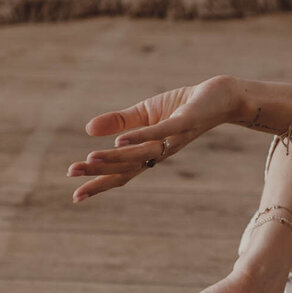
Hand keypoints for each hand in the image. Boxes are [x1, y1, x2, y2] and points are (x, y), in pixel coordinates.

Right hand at [67, 74, 239, 201]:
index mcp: (150, 152)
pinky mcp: (183, 123)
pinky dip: (140, 137)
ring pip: (140, 154)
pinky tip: (120, 141)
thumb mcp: (145, 112)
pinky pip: (160, 133)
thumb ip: (119, 122)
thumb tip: (88, 130)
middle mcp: (161, 152)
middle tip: (72, 172)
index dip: (100, 183)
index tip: (75, 197)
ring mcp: (173, 139)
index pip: (122, 172)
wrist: (220, 95)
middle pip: (127, 168)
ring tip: (89, 159)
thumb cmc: (182, 105)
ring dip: (115, 158)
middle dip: (99, 172)